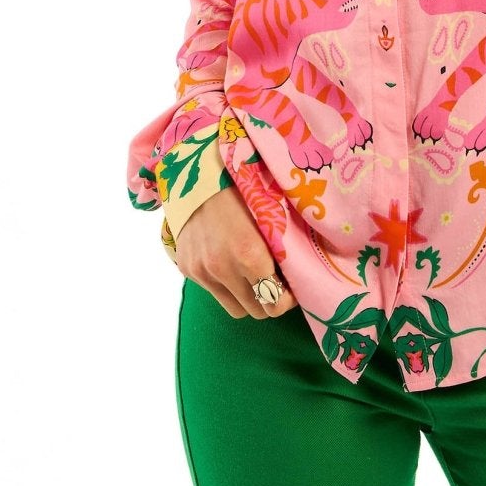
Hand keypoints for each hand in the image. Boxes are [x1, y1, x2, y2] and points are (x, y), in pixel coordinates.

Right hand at [173, 187, 299, 319]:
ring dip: (247, 298)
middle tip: (275, 282)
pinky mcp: (187, 269)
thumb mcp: (270, 217)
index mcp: (250, 254)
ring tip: (253, 277)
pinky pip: (214, 292)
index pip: (275, 303)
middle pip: (257, 311)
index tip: (291, 287)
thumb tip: (297, 278)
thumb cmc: (243, 190)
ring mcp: (202, 271)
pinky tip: (229, 263)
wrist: (197, 175)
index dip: (288, 299)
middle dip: (269, 300)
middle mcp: (223, 268)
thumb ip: (281, 251)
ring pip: (235, 308)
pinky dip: (225, 285)